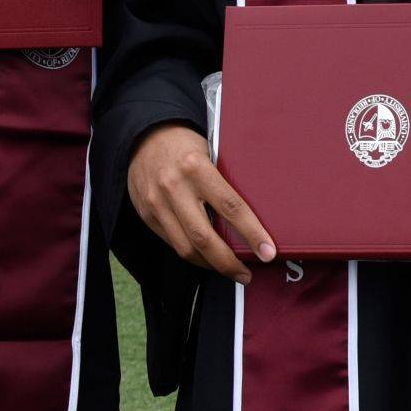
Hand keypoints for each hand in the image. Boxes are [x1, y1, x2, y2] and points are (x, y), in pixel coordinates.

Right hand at [126, 123, 274, 281]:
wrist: (143, 137)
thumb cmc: (185, 144)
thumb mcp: (210, 152)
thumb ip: (225, 181)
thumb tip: (255, 214)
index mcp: (197, 168)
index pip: (231, 207)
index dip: (252, 234)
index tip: (267, 252)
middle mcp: (174, 188)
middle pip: (205, 238)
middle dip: (229, 263)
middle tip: (247, 274)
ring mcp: (157, 204)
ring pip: (186, 248)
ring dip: (210, 265)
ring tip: (229, 270)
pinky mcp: (146, 215)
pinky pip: (171, 243)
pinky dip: (192, 254)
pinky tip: (206, 257)